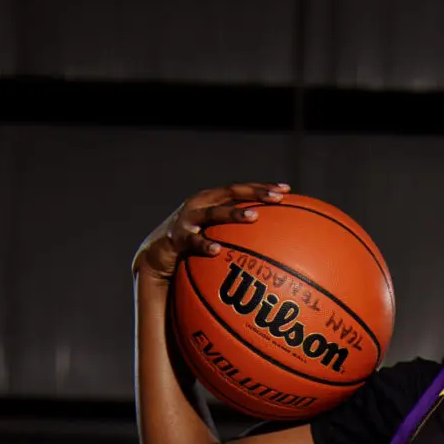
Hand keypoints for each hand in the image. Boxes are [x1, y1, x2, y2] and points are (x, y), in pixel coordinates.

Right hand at [131, 181, 289, 282]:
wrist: (156, 255)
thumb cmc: (191, 247)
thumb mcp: (213, 238)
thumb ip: (234, 239)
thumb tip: (266, 253)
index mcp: (213, 200)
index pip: (241, 190)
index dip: (262, 188)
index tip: (287, 190)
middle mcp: (202, 203)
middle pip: (232, 192)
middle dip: (255, 193)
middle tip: (276, 198)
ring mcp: (188, 218)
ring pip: (214, 213)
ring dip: (234, 213)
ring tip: (253, 216)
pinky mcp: (176, 236)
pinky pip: (193, 241)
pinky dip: (205, 244)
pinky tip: (216, 250)